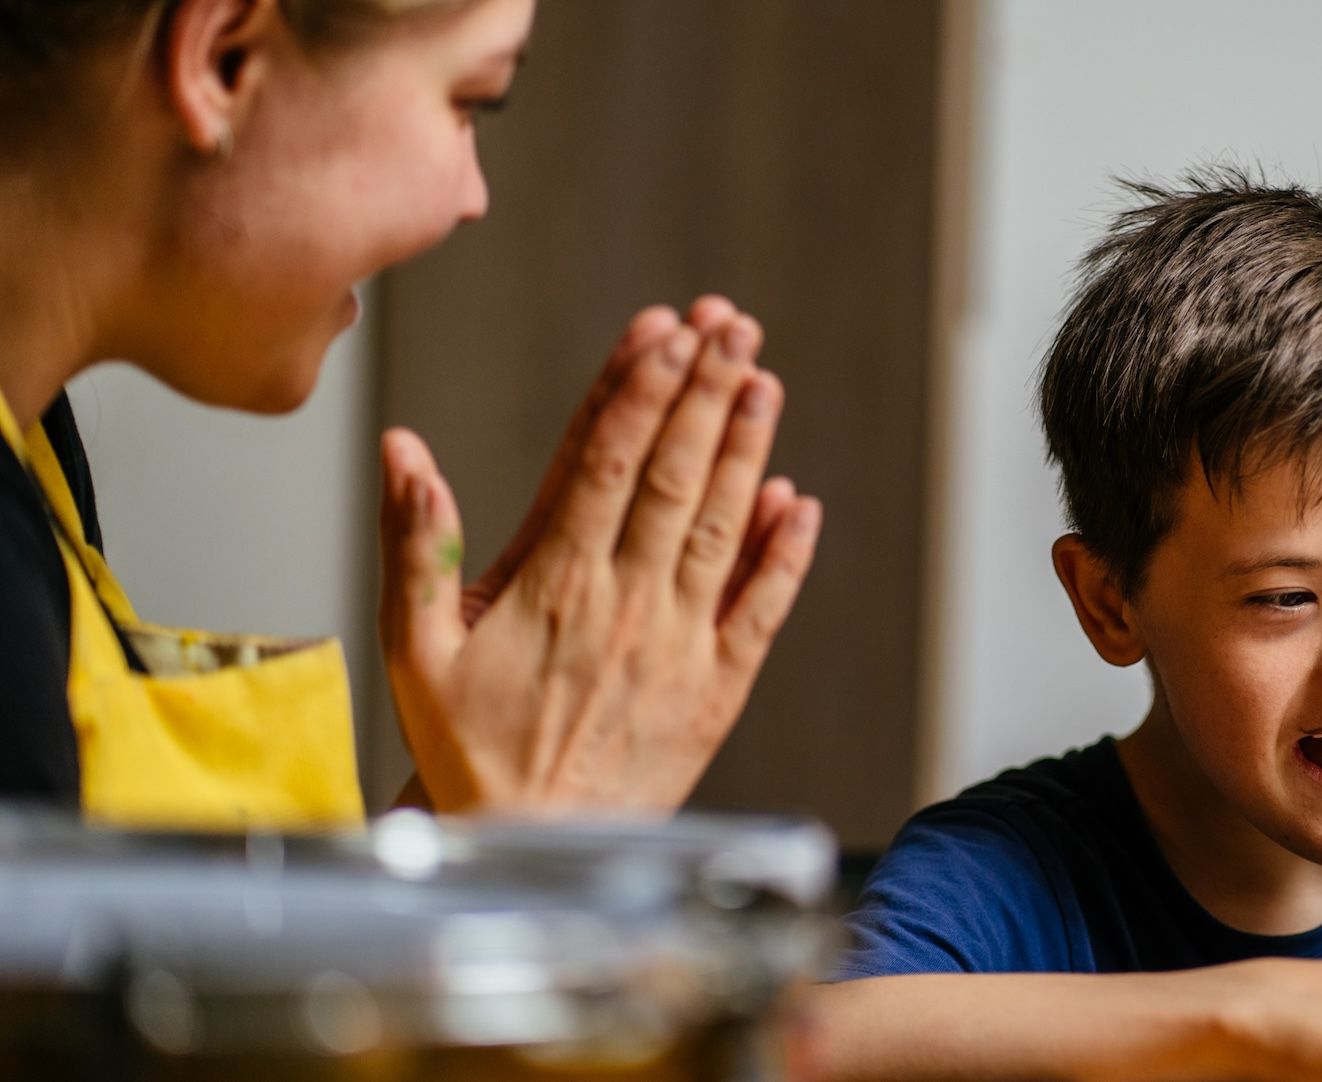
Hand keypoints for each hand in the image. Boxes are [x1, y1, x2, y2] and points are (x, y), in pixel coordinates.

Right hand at [376, 297, 821, 813]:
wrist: (530, 844)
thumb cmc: (466, 745)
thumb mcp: (412, 646)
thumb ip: (413, 542)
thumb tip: (403, 448)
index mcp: (552, 582)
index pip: (605, 462)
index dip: (639, 389)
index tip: (665, 329)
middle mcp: (625, 602)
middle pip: (675, 477)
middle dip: (704, 392)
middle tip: (732, 324)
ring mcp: (679, 644)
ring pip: (722, 528)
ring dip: (747, 450)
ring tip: (763, 379)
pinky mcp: (718, 688)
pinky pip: (761, 611)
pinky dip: (784, 555)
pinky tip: (800, 500)